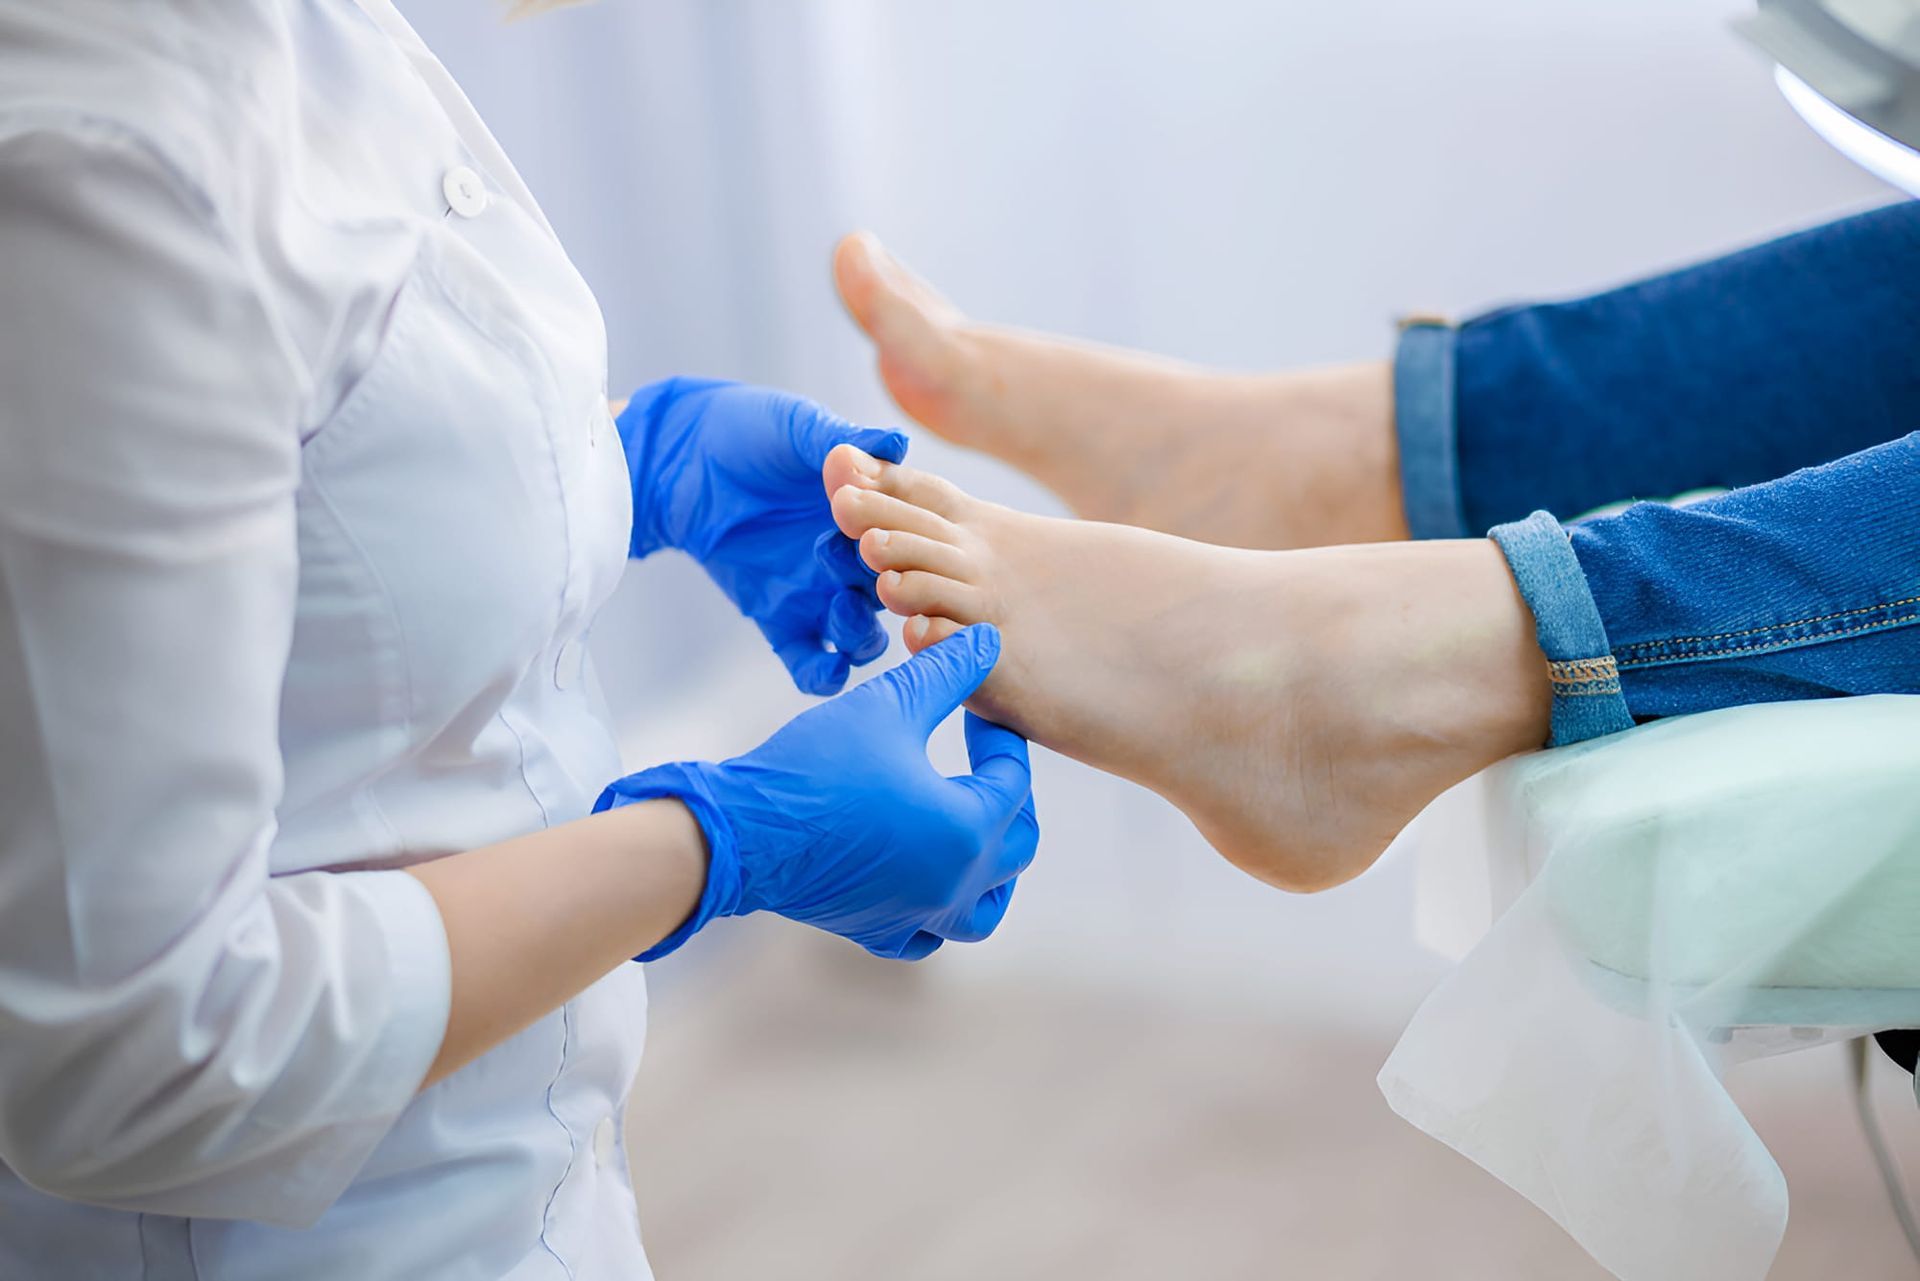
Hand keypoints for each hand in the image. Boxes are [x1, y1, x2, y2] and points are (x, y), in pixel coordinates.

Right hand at [598, 624, 1037, 960]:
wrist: (739, 833)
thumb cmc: (813, 768)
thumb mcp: (888, 706)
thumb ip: (946, 673)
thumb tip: (988, 641)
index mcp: (965, 830)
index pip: (1012, 781)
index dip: (1001, 739)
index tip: (977, 710)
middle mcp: (953, 885)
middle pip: (1016, 845)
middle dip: (1009, 796)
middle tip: (983, 761)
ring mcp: (916, 916)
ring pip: (985, 906)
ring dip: (993, 866)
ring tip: (975, 826)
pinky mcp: (878, 929)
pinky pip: (930, 933)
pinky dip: (942, 907)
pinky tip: (927, 876)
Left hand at [619, 378, 909, 694]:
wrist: (680, 457)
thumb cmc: (744, 431)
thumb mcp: (796, 430)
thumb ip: (843, 439)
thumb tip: (896, 441)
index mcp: (867, 514)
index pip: (905, 540)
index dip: (905, 544)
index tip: (886, 535)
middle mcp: (849, 559)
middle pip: (892, 592)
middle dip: (890, 592)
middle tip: (869, 576)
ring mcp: (816, 593)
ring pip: (859, 634)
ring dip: (861, 635)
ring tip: (842, 613)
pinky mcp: (779, 618)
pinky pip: (809, 660)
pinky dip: (823, 674)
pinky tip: (829, 669)